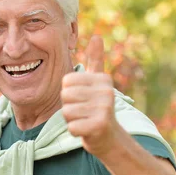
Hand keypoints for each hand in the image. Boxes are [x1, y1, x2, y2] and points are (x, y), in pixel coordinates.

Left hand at [61, 36, 120, 156]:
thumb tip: (97, 36)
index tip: (83, 99)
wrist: (110, 138)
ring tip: (86, 120)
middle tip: (84, 112)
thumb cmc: (97, 108)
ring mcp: (104, 109)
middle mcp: (106, 91)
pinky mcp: (99, 125)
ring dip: (72, 120)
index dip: (69, 94)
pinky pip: (71, 127)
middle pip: (65, 96)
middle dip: (69, 107)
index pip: (66, 82)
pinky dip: (75, 132)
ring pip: (67, 112)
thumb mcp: (98, 82)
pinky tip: (87, 131)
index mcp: (103, 79)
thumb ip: (95, 60)